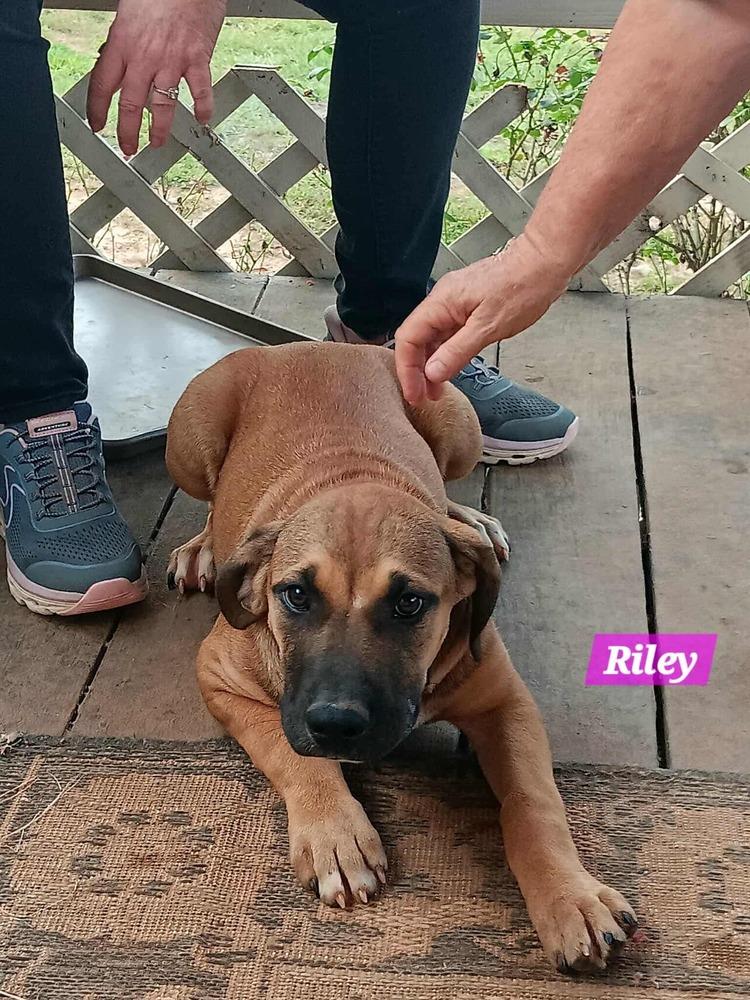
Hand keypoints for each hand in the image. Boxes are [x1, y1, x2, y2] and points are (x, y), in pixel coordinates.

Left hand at [87, 0, 226, 155]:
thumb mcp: (128, 14)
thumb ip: (121, 42)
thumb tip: (113, 62)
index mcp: (122, 43)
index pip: (102, 85)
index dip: (97, 110)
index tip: (97, 125)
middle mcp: (144, 56)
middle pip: (130, 104)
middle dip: (126, 131)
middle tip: (127, 146)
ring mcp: (172, 61)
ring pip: (161, 106)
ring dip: (158, 129)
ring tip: (156, 142)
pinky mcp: (197, 59)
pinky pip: (200, 91)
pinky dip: (203, 108)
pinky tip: (202, 119)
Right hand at [394, 235, 569, 404]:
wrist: (544, 264)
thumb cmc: (522, 287)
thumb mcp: (488, 327)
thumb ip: (457, 352)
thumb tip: (432, 372)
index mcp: (441, 302)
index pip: (408, 338)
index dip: (407, 369)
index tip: (413, 393)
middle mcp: (443, 300)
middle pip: (416, 339)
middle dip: (416, 370)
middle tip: (423, 397)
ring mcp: (454, 303)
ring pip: (431, 338)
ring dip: (431, 364)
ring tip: (436, 389)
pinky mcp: (467, 307)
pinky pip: (447, 333)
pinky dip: (446, 353)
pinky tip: (451, 368)